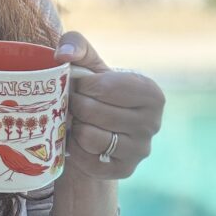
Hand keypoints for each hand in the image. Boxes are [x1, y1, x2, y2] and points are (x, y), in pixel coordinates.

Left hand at [53, 32, 165, 180]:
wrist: (97, 128)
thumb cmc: (95, 89)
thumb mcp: (88, 63)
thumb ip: (75, 44)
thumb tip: (62, 54)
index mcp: (152, 93)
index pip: (105, 87)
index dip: (82, 85)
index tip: (78, 86)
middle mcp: (153, 124)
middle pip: (94, 112)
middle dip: (75, 105)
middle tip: (73, 104)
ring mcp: (141, 150)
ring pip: (90, 137)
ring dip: (75, 126)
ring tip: (77, 120)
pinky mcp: (125, 171)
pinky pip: (87, 159)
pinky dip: (76, 148)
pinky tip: (79, 140)